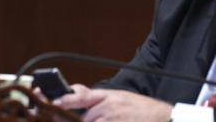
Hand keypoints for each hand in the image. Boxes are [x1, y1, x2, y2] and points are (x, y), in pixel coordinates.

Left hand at [55, 85, 171, 121]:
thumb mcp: (117, 96)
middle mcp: (109, 108)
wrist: (163, 117)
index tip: (52, 103)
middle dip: (70, 121)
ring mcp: (113, 120)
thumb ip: (95, 99)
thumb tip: (74, 96)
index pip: (80, 96)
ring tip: (100, 117)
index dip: (64, 100)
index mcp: (107, 96)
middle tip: (58, 118)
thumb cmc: (139, 108)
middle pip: (81, 118)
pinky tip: (103, 121)